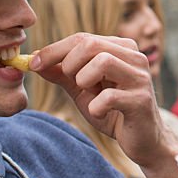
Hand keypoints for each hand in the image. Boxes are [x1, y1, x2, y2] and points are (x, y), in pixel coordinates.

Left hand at [31, 33, 170, 166]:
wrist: (143, 139)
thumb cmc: (113, 111)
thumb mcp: (83, 90)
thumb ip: (62, 74)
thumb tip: (34, 60)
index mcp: (121, 49)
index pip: (83, 38)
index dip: (54, 50)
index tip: (33, 63)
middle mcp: (135, 57)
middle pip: (91, 44)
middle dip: (68, 64)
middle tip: (71, 83)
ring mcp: (140, 77)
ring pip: (102, 62)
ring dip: (84, 81)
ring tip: (89, 95)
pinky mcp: (141, 100)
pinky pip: (108, 96)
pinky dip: (96, 107)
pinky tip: (101, 113)